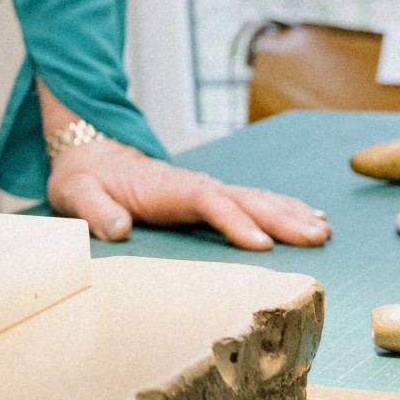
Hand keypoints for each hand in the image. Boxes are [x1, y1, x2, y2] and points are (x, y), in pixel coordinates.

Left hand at [48, 137, 329, 250]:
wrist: (90, 154)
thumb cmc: (84, 179)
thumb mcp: (76, 193)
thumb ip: (95, 210)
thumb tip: (117, 227)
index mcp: (165, 188)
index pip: (206, 201)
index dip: (234, 221)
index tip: (261, 244)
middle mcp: (193, 185)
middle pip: (244, 199)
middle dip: (281, 217)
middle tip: (317, 237)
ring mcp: (204, 189)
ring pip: (256, 198)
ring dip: (290, 213)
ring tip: (324, 231)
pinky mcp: (209, 196)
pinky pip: (252, 202)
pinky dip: (284, 208)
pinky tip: (311, 218)